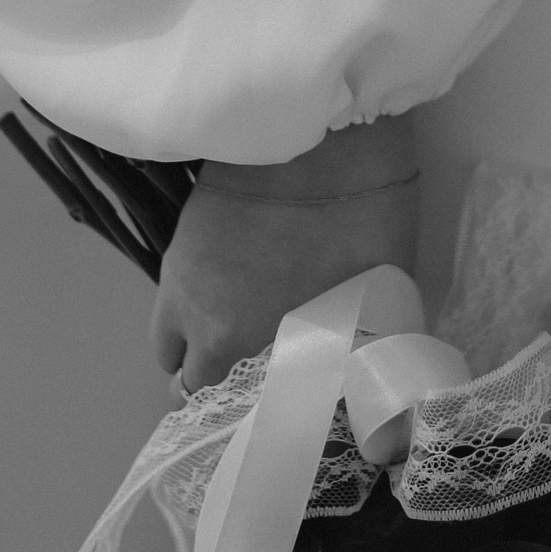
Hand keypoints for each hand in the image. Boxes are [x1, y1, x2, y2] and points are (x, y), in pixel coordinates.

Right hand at [149, 116, 420, 392]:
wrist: (325, 133)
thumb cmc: (367, 217)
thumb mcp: (381, 298)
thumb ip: (356, 347)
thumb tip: (365, 375)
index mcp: (261, 347)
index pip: (237, 412)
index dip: (256, 418)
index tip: (280, 411)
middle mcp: (207, 326)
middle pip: (191, 386)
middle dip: (218, 391)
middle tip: (256, 379)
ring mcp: (184, 284)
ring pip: (170, 346)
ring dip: (193, 353)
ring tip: (231, 338)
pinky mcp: (178, 247)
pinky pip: (170, 303)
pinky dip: (187, 314)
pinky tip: (222, 297)